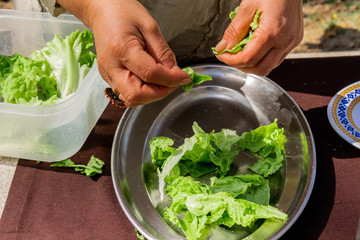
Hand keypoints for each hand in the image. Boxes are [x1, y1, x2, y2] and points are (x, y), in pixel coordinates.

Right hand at [58, 0, 190, 106]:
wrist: (102, 11)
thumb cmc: (125, 13)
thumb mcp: (150, 27)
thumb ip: (163, 52)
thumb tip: (175, 73)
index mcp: (122, 49)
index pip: (150, 74)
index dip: (171, 79)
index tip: (184, 77)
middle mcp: (111, 66)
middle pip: (136, 95)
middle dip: (159, 93)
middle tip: (172, 81)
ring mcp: (107, 74)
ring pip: (131, 99)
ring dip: (151, 95)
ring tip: (162, 79)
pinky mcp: (108, 78)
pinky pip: (127, 94)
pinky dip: (143, 92)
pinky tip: (150, 80)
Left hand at [214, 0, 302, 75]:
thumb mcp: (247, 7)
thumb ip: (234, 30)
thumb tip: (223, 47)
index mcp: (272, 32)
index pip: (248, 59)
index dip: (231, 61)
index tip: (221, 54)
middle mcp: (285, 41)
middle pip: (260, 69)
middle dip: (241, 67)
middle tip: (230, 57)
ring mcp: (292, 42)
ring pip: (269, 67)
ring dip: (252, 65)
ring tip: (241, 53)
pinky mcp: (295, 41)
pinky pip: (277, 58)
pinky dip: (263, 58)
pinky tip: (255, 48)